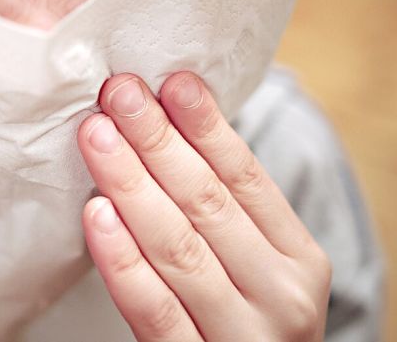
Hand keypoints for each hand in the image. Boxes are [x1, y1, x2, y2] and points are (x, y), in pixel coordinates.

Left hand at [77, 72, 331, 340]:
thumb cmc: (245, 316)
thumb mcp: (256, 265)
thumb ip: (224, 210)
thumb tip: (171, 119)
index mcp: (299, 258)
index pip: (247, 179)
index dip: (206, 126)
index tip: (170, 80)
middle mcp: (282, 296)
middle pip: (208, 205)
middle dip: (158, 142)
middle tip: (117, 92)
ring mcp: (243, 337)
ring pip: (179, 249)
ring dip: (133, 184)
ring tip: (98, 134)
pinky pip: (153, 310)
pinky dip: (122, 260)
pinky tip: (96, 214)